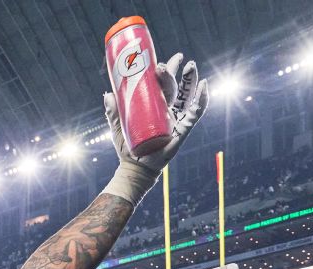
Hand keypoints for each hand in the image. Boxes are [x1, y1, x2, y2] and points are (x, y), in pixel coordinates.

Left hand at [104, 52, 208, 172]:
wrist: (134, 166)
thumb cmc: (127, 147)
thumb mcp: (118, 126)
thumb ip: (113, 111)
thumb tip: (108, 94)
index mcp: (155, 107)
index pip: (162, 85)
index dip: (165, 71)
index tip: (161, 60)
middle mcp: (168, 110)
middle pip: (175, 87)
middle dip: (177, 72)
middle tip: (177, 59)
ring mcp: (176, 119)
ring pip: (187, 96)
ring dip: (191, 80)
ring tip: (191, 66)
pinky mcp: (182, 129)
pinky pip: (196, 113)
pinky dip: (202, 100)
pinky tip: (204, 86)